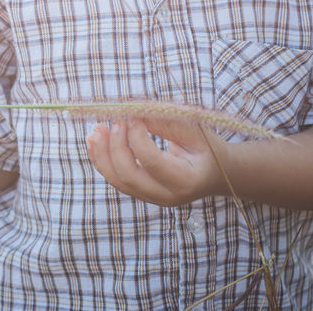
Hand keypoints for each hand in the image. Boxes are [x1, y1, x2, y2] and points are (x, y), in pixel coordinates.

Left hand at [85, 116, 226, 206]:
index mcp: (186, 179)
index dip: (137, 138)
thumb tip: (133, 113)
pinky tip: (95, 140)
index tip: (133, 117)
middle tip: (114, 121)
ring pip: (117, 181)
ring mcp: (153, 198)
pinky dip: (102, 160)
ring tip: (96, 130)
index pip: (152, 162)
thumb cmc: (207, 147)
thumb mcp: (195, 131)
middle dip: (115, 147)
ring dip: (101, 154)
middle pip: (129, 176)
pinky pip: (116, 179)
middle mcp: (168, 195)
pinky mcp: (142, 193)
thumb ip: (165, 124)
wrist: (216, 172)